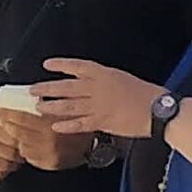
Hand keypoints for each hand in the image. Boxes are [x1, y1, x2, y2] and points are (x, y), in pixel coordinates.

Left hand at [0, 105, 88, 170]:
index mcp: (51, 124)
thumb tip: (29, 99)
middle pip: (18, 132)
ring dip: (18, 138)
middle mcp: (48, 141)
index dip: (7, 114)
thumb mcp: (65, 109)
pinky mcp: (48, 164)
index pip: (21, 118)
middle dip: (7, 125)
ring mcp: (48, 154)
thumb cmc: (79, 124)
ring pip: (21, 146)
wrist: (93, 144)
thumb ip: (47, 105)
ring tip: (18, 131)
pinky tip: (30, 143)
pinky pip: (29, 157)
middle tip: (1, 119)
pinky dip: (27, 150)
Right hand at [0, 118, 24, 181]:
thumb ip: (13, 131)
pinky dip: (2, 173)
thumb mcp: (0, 128)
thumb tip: (28, 139)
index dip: (21, 145)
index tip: (24, 147)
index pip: (13, 140)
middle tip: (20, 157)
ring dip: (11, 166)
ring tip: (12, 163)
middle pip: (9, 154)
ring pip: (3, 166)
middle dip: (18, 157)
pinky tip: (2, 168)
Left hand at [36, 59, 163, 140]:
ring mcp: (98, 105)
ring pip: (68, 105)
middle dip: (48, 88)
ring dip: (52, 106)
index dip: (61, 65)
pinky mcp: (102, 121)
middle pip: (66, 87)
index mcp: (104, 74)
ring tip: (39, 107)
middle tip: (33, 90)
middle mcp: (97, 88)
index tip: (47, 64)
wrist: (158, 110)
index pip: (77, 67)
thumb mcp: (124, 79)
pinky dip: (66, 125)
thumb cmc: (147, 94)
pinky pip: (79, 124)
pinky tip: (55, 126)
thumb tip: (92, 86)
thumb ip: (106, 82)